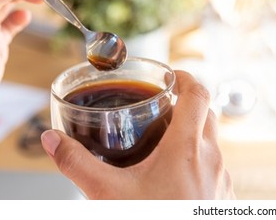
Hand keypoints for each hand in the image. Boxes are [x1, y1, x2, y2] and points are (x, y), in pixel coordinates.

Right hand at [41, 71, 234, 198]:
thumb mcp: (107, 193)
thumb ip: (77, 163)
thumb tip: (53, 141)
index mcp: (187, 148)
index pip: (198, 93)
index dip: (184, 76)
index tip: (168, 76)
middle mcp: (212, 159)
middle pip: (207, 115)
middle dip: (186, 105)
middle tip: (161, 107)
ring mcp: (222, 180)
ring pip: (212, 144)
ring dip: (192, 137)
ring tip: (163, 145)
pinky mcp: (223, 199)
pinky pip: (215, 170)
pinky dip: (198, 164)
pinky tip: (174, 179)